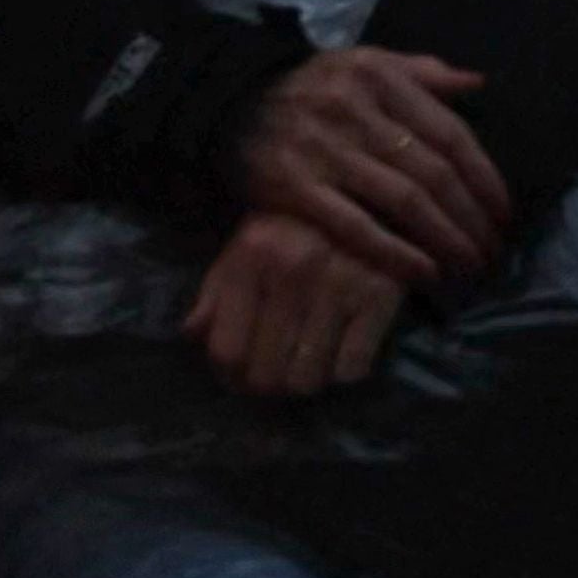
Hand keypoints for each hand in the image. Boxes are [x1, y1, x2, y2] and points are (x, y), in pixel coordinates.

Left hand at [186, 210, 406, 397]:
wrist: (373, 195)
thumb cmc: (298, 228)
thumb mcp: (246, 248)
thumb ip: (215, 293)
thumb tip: (193, 334)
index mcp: (253, 255)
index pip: (227, 352)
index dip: (231, 375)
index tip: (244, 371)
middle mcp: (296, 266)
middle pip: (266, 374)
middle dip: (269, 383)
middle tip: (279, 368)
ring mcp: (343, 279)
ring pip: (308, 379)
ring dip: (307, 379)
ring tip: (310, 358)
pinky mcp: (384, 291)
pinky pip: (353, 368)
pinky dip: (347, 368)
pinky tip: (344, 345)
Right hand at [231, 47, 507, 287]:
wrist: (227, 100)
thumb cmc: (311, 84)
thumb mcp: (366, 61)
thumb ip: (423, 72)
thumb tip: (477, 84)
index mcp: (382, 80)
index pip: (450, 133)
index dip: (484, 176)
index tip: (504, 210)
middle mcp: (358, 113)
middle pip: (432, 172)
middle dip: (471, 215)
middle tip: (492, 248)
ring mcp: (326, 152)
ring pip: (403, 201)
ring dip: (444, 237)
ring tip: (468, 264)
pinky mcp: (294, 189)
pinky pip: (355, 226)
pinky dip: (394, 253)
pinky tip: (424, 272)